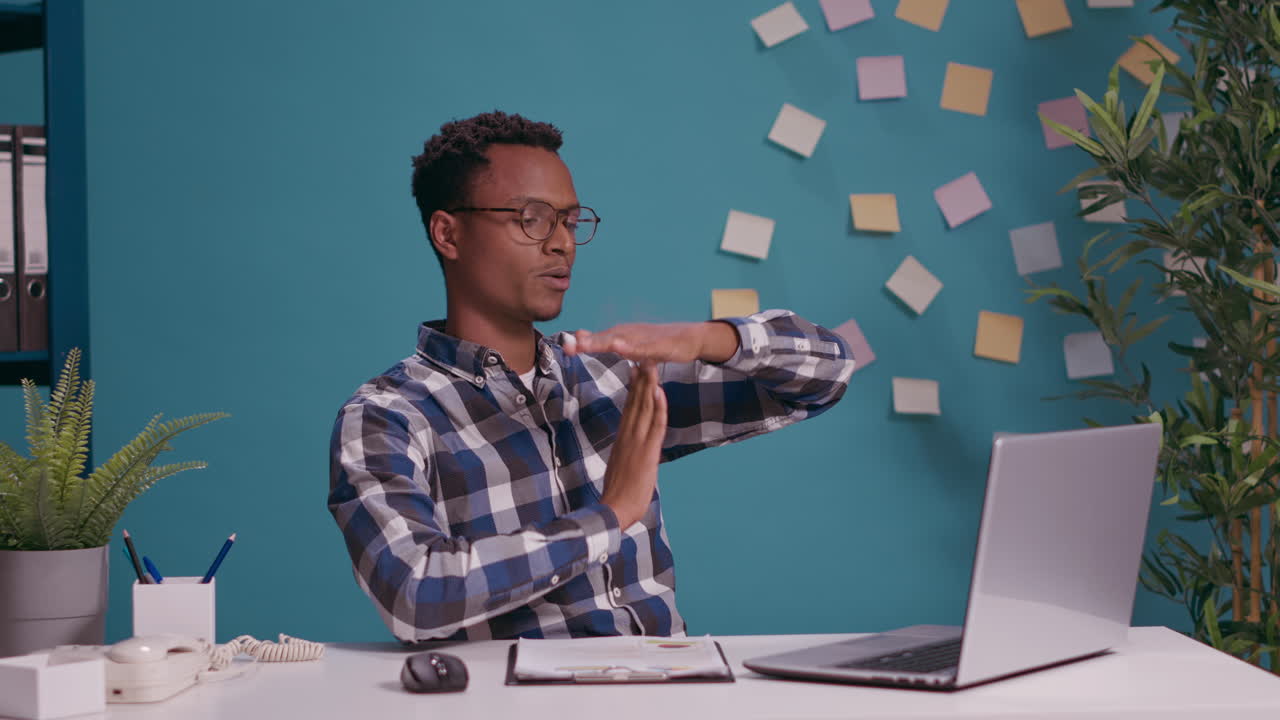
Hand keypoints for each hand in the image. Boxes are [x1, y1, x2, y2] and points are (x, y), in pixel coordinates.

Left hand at [565, 322, 738, 363]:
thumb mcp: (626, 344)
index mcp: (618, 336)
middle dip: (585, 342)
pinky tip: (621, 347)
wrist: (687, 338)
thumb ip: (603, 341)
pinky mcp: (657, 346)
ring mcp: (642, 339)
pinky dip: (632, 348)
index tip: (561, 346)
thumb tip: (577, 337)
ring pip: (619, 341)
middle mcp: (627, 334)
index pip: (594, 340)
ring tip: (587, 344)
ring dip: (602, 342)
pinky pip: (643, 348)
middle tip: (566, 344)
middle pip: (602, 339)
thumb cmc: (655, 342)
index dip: (578, 343)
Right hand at [599, 361, 666, 528]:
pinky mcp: (647, 451)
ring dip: (649, 385)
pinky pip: (654, 425)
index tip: (635, 368)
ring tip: (651, 363)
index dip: (633, 386)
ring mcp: (636, 442)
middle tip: (643, 355)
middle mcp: (628, 435)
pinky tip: (660, 392)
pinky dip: (658, 407)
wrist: (614, 509)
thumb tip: (628, 448)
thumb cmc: (618, 494)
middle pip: (635, 401)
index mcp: (622, 438)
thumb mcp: (621, 466)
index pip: (628, 406)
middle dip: (640, 378)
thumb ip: (626, 453)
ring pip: (644, 407)